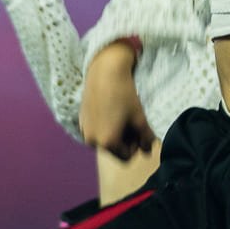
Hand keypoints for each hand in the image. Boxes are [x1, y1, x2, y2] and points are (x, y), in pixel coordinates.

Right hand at [79, 43, 153, 159]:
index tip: (139, 130)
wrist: (104, 71)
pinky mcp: (81, 121)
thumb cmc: (124, 94)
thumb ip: (146, 137)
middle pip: (114, 150)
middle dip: (125, 140)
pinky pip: (96, 131)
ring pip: (105, 141)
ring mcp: (84, 131)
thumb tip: (148, 151)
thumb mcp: (140, 117)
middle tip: (132, 122)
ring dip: (115, 134)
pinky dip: (104, 126)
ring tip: (122, 116)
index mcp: (107, 142)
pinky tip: (110, 110)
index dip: (136, 146)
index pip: (127, 157)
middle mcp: (92, 141)